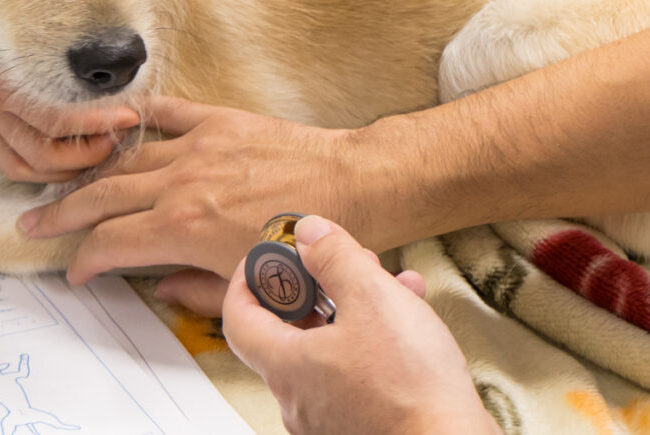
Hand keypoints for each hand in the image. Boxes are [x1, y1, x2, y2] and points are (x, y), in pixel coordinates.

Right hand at [0, 7, 137, 183]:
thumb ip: (38, 25)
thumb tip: (93, 28)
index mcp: (0, 78)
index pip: (57, 115)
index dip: (98, 121)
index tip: (132, 111)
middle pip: (49, 148)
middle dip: (93, 149)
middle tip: (124, 135)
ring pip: (30, 164)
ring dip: (70, 168)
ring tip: (102, 151)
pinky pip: (9, 163)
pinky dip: (39, 171)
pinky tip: (65, 163)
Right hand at [19, 96, 389, 282]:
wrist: (354, 187)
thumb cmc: (307, 242)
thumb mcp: (248, 287)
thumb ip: (197, 292)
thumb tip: (165, 291)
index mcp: (184, 228)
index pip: (112, 244)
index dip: (84, 260)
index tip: (74, 270)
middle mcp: (183, 183)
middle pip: (104, 197)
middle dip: (64, 213)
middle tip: (34, 222)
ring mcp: (200, 147)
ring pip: (127, 158)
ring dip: (91, 172)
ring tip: (65, 180)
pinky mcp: (221, 122)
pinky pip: (169, 114)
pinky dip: (139, 117)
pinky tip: (116, 122)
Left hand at [221, 216, 493, 434]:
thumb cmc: (410, 385)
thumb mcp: (373, 297)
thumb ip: (335, 257)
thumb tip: (309, 234)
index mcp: (287, 366)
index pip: (239, 318)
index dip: (248, 281)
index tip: (269, 259)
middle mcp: (298, 399)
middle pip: (288, 332)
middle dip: (318, 288)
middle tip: (341, 265)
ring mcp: (326, 420)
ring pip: (328, 350)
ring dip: (354, 311)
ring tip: (393, 287)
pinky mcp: (358, 427)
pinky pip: (352, 376)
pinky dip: (371, 343)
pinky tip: (409, 322)